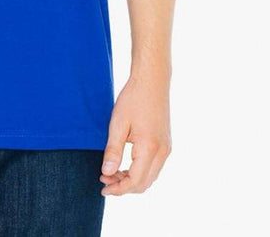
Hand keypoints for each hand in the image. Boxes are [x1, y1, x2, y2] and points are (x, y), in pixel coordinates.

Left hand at [99, 71, 171, 195]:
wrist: (152, 81)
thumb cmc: (133, 99)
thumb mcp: (117, 124)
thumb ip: (113, 150)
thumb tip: (106, 173)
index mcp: (150, 148)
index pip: (135, 181)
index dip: (118, 188)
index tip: (103, 187)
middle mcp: (163, 152)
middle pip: (144, 183)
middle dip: (124, 186)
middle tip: (104, 180)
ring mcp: (167, 148)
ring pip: (150, 177)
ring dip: (132, 180)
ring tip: (112, 172)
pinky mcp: (166, 144)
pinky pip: (154, 167)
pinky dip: (140, 171)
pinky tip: (125, 164)